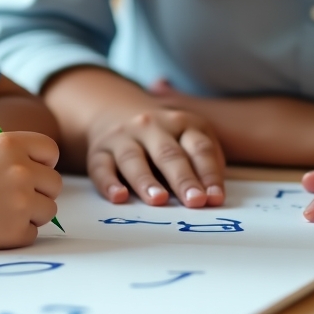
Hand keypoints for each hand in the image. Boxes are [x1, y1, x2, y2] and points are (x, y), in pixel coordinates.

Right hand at [0, 132, 61, 251]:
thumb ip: (12, 159)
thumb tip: (43, 176)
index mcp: (11, 144)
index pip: (50, 150)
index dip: (43, 163)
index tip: (33, 173)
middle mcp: (21, 170)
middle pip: (54, 183)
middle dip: (39, 192)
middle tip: (12, 200)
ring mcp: (21, 201)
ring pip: (48, 210)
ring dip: (30, 214)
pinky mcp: (16, 231)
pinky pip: (31, 233)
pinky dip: (15, 234)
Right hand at [86, 96, 225, 208]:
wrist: (116, 112)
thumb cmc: (165, 137)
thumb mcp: (189, 137)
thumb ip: (205, 162)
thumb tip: (213, 196)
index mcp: (181, 123)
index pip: (199, 148)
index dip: (209, 173)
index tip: (215, 198)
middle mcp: (151, 126)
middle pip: (168, 154)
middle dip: (183, 179)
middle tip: (195, 201)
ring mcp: (123, 137)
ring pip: (133, 159)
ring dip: (146, 181)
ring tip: (158, 200)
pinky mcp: (99, 152)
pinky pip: (102, 167)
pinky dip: (109, 183)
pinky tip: (119, 197)